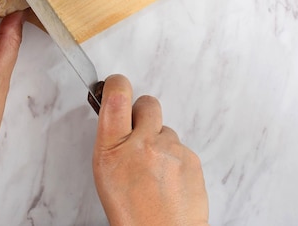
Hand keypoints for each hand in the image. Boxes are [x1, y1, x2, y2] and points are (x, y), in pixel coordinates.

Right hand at [93, 75, 208, 225]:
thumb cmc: (132, 216)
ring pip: (165, 130)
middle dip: (144, 114)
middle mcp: (143, 144)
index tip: (117, 85)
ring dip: (161, 144)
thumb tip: (118, 118)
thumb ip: (113, 143)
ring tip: (155, 174)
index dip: (117, 84)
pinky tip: (169, 182)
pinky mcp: (191, 158)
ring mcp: (170, 150)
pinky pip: (181, 148)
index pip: (117, 96)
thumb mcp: (106, 176)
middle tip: (140, 134)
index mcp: (113, 149)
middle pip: (147, 103)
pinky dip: (175, 160)